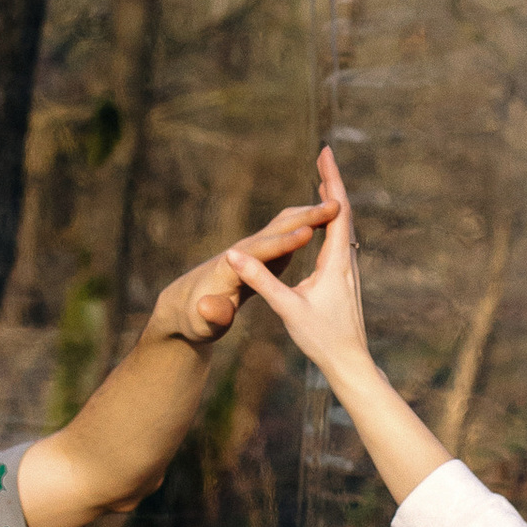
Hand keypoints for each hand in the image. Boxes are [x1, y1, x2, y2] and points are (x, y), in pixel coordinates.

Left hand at [156, 193, 328, 349]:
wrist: (188, 305)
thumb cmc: (196, 317)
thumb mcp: (201, 323)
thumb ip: (211, 315)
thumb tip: (207, 308)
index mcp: (229, 267)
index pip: (259, 251)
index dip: (283, 243)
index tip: (308, 234)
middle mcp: (242, 250)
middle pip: (276, 228)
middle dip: (305, 216)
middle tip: (335, 204)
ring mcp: (254, 248)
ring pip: (284, 224)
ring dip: (310, 213)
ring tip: (338, 204)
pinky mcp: (263, 252)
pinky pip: (289, 232)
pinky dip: (308, 222)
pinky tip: (328, 219)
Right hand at [225, 145, 372, 393]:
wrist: (349, 363)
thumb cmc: (321, 339)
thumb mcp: (286, 309)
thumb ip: (261, 281)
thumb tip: (234, 255)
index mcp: (337, 262)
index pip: (337, 211)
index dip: (330, 180)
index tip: (325, 153)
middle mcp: (348, 261)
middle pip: (344, 212)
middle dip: (332, 182)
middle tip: (324, 155)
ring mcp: (349, 270)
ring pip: (345, 227)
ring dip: (334, 201)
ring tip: (324, 180)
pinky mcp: (345, 280)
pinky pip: (342, 241)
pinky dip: (334, 221)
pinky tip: (327, 224)